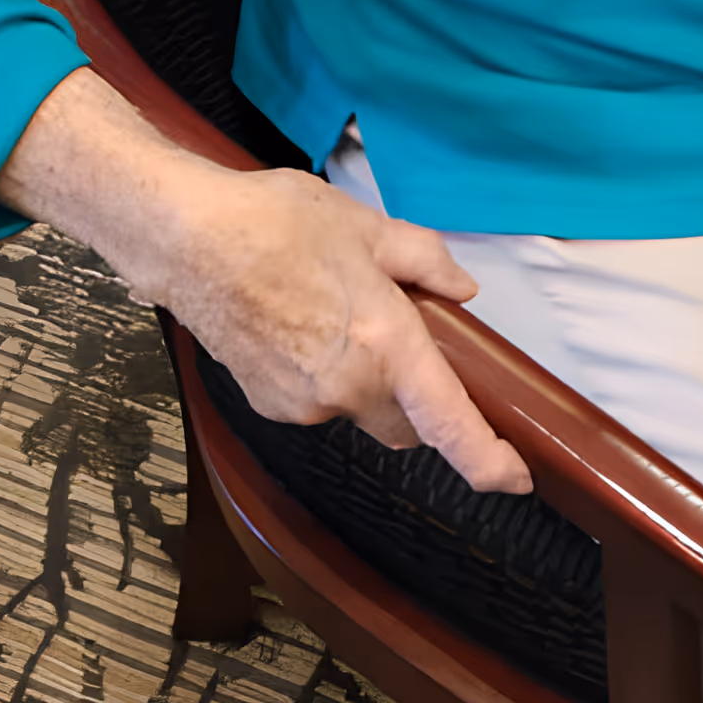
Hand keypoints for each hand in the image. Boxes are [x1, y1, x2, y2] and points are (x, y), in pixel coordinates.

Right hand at [154, 166, 531, 493]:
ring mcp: (304, 404)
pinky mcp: (269, 405)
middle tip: (411, 340)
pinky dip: (325, 376)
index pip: (448, 421)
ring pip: (360, 410)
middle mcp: (347, 387)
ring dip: (367, 380)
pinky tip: (301, 323)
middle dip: (419, 401)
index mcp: (384, 343)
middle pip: (405, 425)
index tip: (516, 479)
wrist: (186, 240)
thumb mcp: (365, 226)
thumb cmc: (275, 223)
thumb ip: (423, 260)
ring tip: (337, 310)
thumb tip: (462, 287)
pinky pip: (318, 402)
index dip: (488, 459)